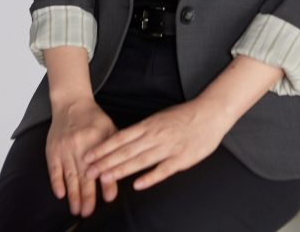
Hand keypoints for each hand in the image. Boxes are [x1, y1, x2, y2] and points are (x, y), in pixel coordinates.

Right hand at [46, 96, 118, 216]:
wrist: (71, 103)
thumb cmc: (93, 118)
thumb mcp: (109, 128)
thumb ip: (115, 149)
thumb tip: (122, 170)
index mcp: (97, 139)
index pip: (103, 165)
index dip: (106, 182)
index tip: (109, 198)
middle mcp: (80, 144)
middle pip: (85, 174)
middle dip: (87, 196)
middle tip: (89, 211)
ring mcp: (65, 147)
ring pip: (70, 175)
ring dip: (73, 194)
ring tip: (76, 209)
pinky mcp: (52, 149)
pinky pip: (53, 169)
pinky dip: (57, 182)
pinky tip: (61, 194)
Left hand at [83, 99, 228, 189]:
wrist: (211, 113)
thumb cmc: (185, 116)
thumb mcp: (160, 118)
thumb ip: (143, 130)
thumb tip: (124, 140)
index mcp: (149, 124)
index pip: (121, 137)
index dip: (104, 147)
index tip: (88, 155)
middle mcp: (156, 135)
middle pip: (126, 151)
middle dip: (106, 161)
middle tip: (89, 171)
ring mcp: (169, 147)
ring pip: (141, 161)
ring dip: (122, 170)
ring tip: (106, 178)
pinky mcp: (182, 159)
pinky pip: (163, 170)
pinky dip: (150, 177)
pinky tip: (138, 185)